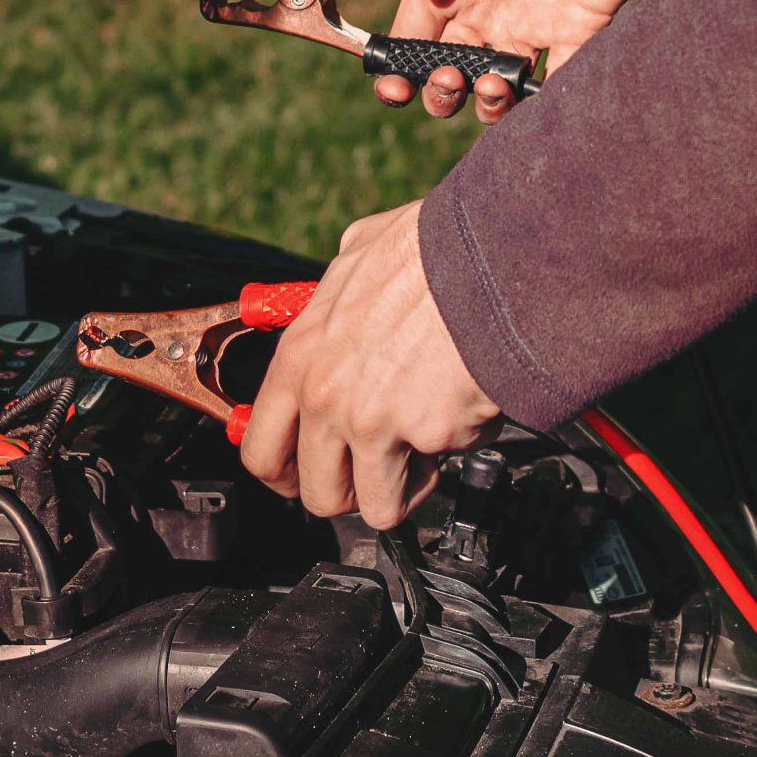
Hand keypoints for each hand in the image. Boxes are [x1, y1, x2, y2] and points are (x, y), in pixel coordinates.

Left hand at [237, 201, 499, 529]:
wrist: (495, 258)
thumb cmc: (434, 250)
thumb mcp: (358, 256)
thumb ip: (338, 293)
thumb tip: (347, 291)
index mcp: (301, 356)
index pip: (260, 449)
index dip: (285, 475)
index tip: (305, 477)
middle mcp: (327, 397)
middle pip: (317, 494)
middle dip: (349, 493)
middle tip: (374, 472)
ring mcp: (373, 423)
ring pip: (376, 506)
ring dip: (403, 487)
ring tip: (425, 446)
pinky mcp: (428, 436)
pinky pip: (440, 470)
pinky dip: (454, 451)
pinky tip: (462, 409)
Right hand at [368, 0, 646, 122]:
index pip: (408, 38)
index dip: (394, 70)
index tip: (395, 85)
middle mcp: (483, 8)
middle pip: (444, 75)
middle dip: (437, 94)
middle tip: (451, 78)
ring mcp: (531, 23)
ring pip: (493, 91)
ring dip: (482, 104)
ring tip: (492, 82)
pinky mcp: (578, 32)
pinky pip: (555, 85)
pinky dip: (539, 104)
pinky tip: (531, 89)